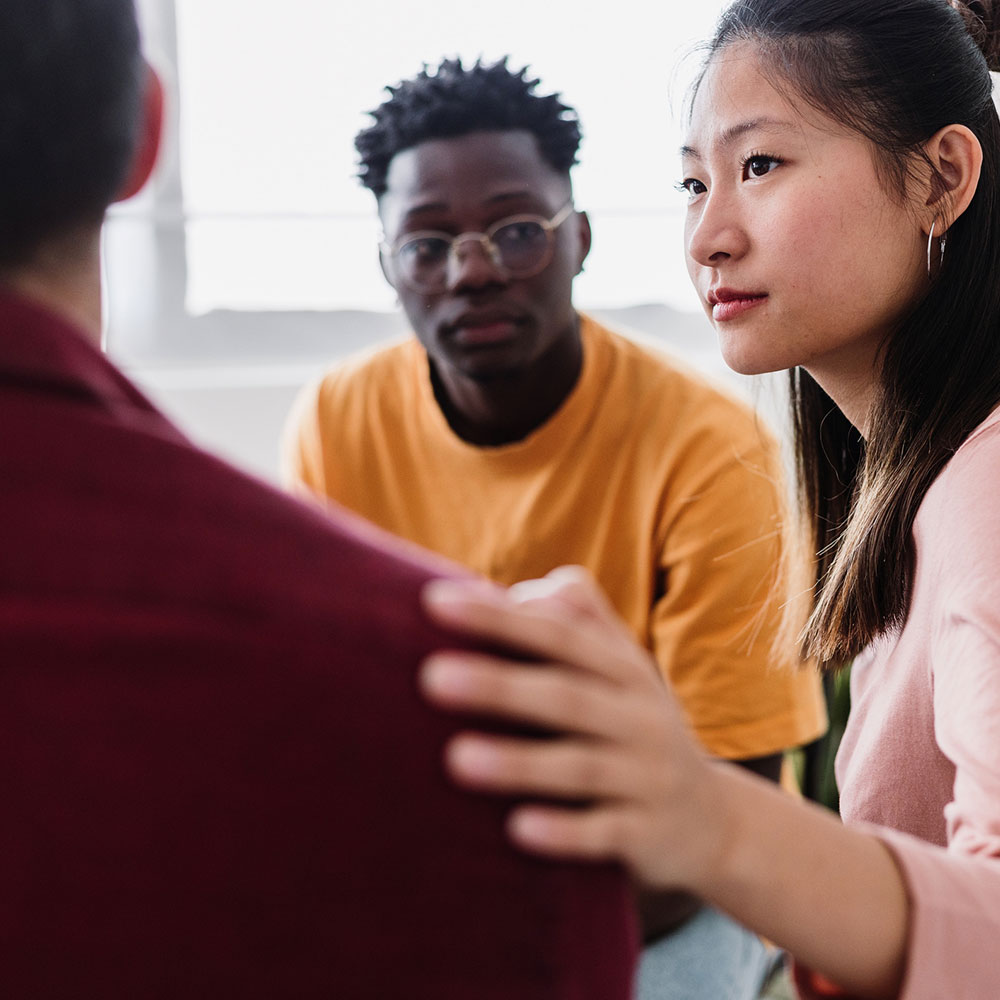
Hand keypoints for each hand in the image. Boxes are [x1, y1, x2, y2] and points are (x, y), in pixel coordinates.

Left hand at [419, 566, 729, 893]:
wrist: (712, 819)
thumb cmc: (634, 724)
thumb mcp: (620, 667)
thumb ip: (574, 619)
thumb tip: (506, 591)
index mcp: (623, 668)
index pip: (558, 633)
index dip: (499, 617)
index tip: (433, 603)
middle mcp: (639, 716)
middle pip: (566, 695)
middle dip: (500, 685)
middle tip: (430, 676)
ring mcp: (646, 777)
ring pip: (580, 767)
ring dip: (519, 762)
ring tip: (455, 758)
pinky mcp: (647, 834)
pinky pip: (604, 833)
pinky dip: (564, 831)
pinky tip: (516, 828)